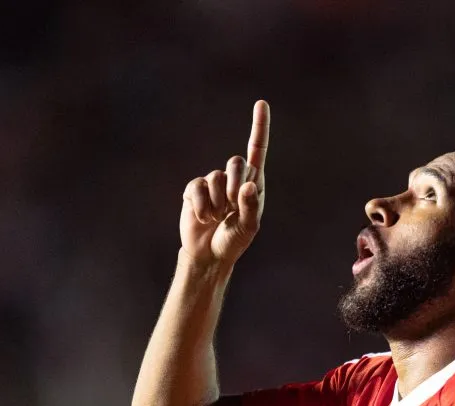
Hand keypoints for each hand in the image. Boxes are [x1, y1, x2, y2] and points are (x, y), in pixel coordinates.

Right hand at [180, 100, 269, 266]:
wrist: (209, 254)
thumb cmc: (234, 240)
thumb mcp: (249, 227)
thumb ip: (250, 206)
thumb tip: (247, 184)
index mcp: (252, 183)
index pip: (257, 150)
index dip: (259, 127)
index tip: (261, 103)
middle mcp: (233, 178)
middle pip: (235, 162)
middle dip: (234, 186)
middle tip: (231, 207)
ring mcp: (212, 183)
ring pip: (215, 178)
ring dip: (217, 203)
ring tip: (217, 218)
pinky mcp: (193, 190)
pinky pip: (197, 188)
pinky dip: (201, 206)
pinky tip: (203, 218)